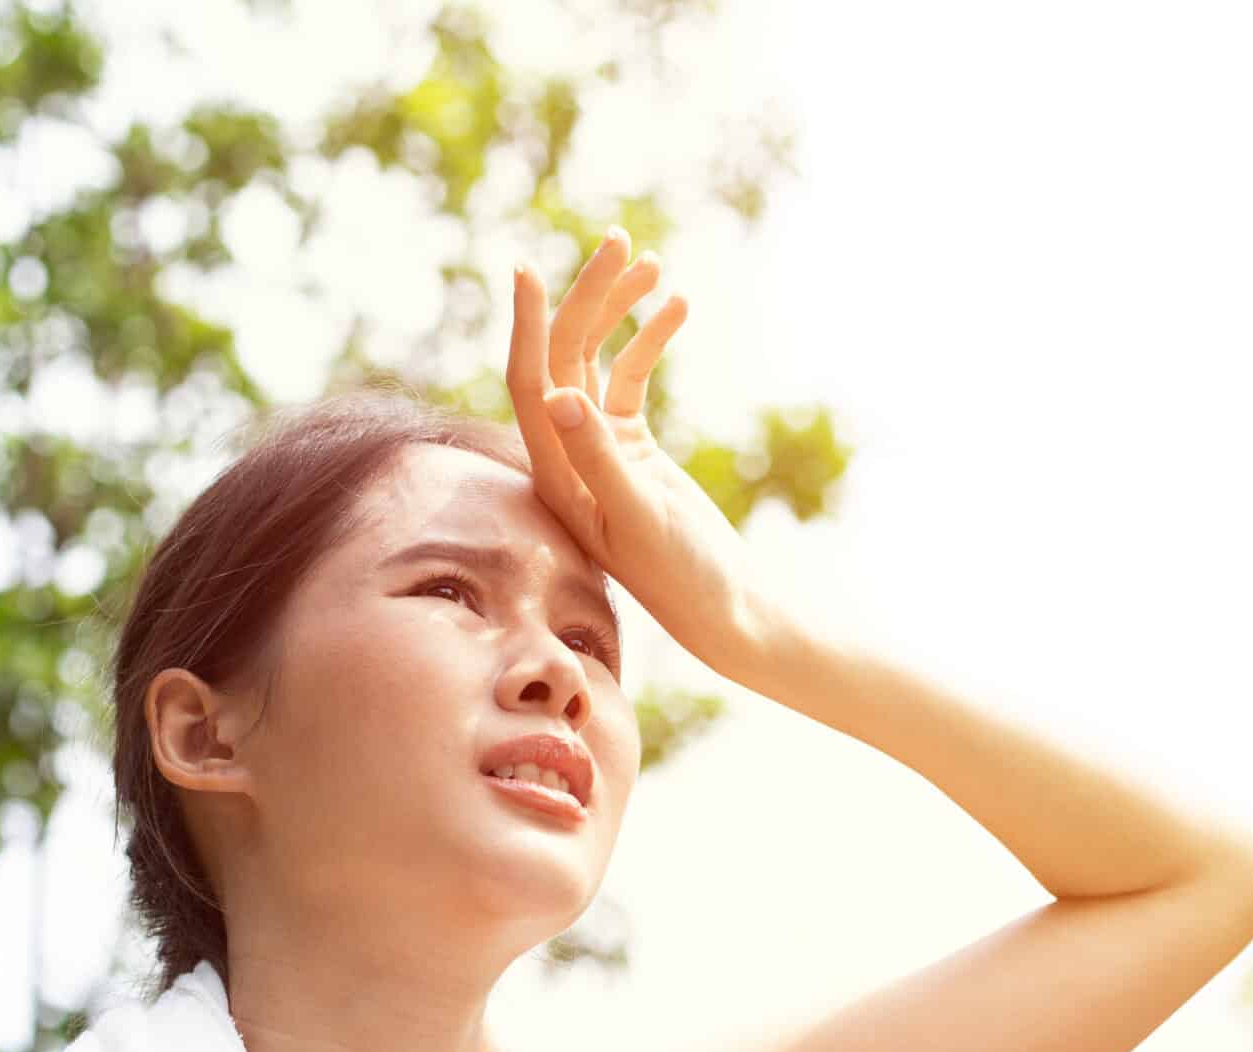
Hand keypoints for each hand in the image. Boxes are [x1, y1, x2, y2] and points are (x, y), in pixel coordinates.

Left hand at [507, 226, 780, 683]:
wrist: (723, 609)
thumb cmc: (681, 575)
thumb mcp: (640, 516)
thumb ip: (599, 458)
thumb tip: (559, 395)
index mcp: (555, 472)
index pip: (530, 382)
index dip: (528, 324)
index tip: (528, 267)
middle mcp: (567, 455)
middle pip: (564, 357)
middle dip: (587, 297)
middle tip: (619, 241)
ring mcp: (599, 448)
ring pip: (597, 360)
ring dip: (619, 310)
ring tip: (652, 263)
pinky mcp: (633, 447)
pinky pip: (631, 378)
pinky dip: (651, 341)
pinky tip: (679, 307)